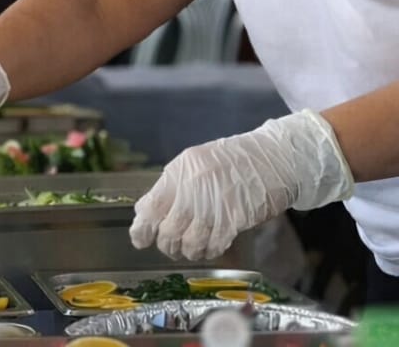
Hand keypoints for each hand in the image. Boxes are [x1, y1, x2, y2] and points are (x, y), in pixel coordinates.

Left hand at [130, 109, 353, 259]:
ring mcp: (213, 205)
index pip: (151, 206)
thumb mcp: (193, 163)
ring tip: (191, 248)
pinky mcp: (234, 219)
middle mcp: (192, 189)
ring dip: (187, 252)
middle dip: (166, 244)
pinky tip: (210, 247)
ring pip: (189, 243)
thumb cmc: (230, 160)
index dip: (141, 228)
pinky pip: (214, 246)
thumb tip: (146, 210)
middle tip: (171, 246)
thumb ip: (171, 186)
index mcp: (178, 172)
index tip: (139, 239)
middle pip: (168, 230)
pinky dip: (209, 251)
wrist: (271, 159)